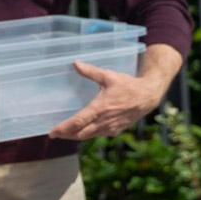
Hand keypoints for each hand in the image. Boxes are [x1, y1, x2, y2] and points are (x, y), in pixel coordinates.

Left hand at [48, 60, 167, 140]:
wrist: (148, 96)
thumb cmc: (128, 85)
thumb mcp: (108, 76)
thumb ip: (90, 71)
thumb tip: (75, 63)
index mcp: (100, 108)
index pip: (78, 122)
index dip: (64, 128)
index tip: (52, 132)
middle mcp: (105, 121)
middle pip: (81, 133)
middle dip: (66, 135)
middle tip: (54, 134)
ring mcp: (111, 128)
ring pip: (89, 136)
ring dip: (76, 136)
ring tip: (64, 133)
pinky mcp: (116, 130)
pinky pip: (98, 135)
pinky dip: (88, 134)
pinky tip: (82, 131)